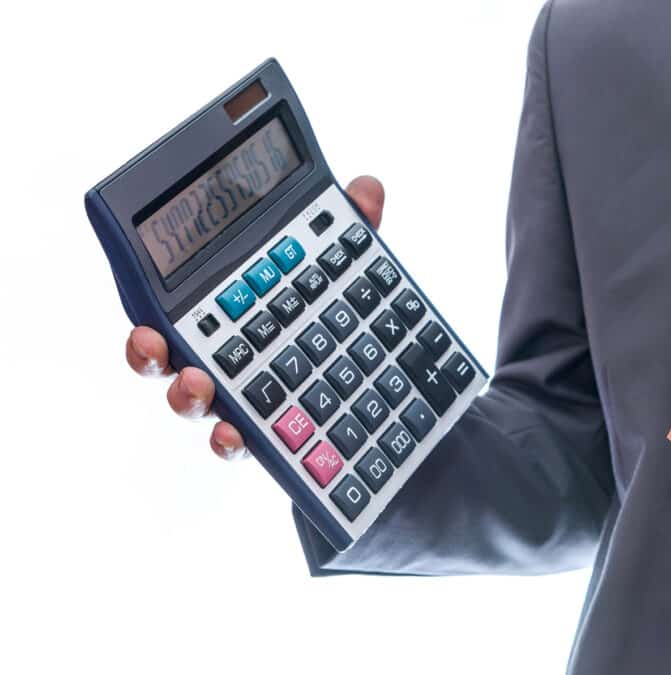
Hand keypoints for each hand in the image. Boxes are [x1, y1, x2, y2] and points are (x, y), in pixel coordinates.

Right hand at [124, 176, 384, 459]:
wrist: (381, 381)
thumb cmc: (341, 311)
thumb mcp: (350, 266)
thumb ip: (351, 228)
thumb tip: (366, 190)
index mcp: (228, 309)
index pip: (176, 309)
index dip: (151, 319)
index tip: (146, 325)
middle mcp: (224, 354)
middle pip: (168, 358)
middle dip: (152, 357)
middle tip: (160, 349)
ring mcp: (244, 396)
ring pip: (196, 402)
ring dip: (186, 398)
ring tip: (200, 387)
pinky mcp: (270, 433)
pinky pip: (241, 441)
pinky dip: (232, 442)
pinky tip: (237, 436)